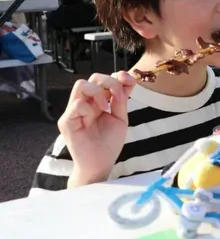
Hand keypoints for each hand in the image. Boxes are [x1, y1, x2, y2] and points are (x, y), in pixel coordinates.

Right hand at [58, 71, 135, 186]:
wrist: (100, 164)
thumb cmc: (108, 143)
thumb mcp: (120, 117)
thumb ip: (121, 99)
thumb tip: (129, 79)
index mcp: (96, 102)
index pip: (103, 80)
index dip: (117, 76)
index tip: (130, 82)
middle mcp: (84, 103)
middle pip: (92, 78)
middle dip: (110, 83)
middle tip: (118, 98)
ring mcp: (73, 112)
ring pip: (81, 85)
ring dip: (98, 93)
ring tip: (106, 107)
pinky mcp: (66, 122)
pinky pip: (76, 104)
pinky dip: (90, 107)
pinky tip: (97, 116)